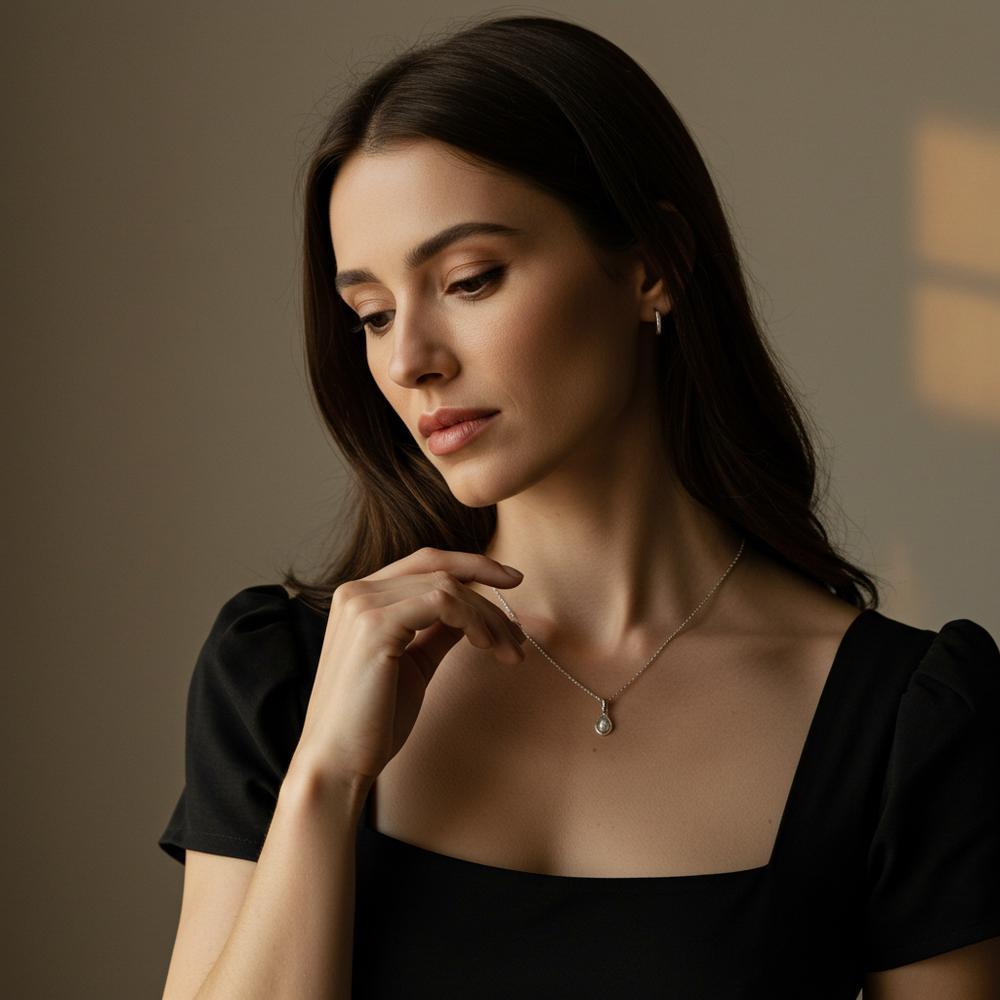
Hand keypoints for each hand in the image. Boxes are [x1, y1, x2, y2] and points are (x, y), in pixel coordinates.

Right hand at [287, 547, 526, 788]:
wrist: (338, 762)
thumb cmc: (373, 721)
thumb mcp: (415, 664)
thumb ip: (438, 632)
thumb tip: (474, 611)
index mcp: (361, 597)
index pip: (424, 562)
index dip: (472, 564)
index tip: (512, 580)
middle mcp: (356, 591)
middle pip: (439, 568)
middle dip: (488, 590)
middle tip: (520, 630)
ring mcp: (362, 603)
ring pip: (446, 586)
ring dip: (488, 617)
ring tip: (510, 652)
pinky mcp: (374, 624)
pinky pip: (441, 602)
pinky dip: (473, 620)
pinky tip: (486, 646)